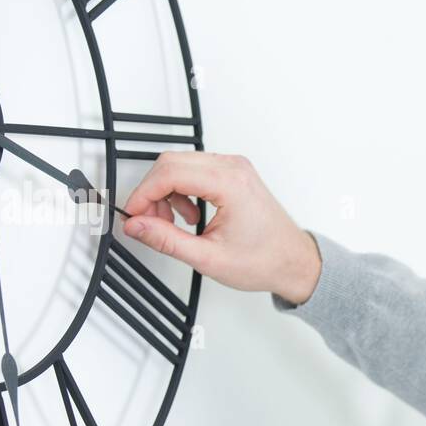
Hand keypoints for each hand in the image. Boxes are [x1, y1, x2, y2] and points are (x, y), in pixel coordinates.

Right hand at [121, 151, 321, 304]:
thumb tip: (136, 226)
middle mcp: (233, 168)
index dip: (143, 194)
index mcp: (230, 184)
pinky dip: (182, 191)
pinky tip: (189, 216)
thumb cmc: (265, 260)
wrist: (293, 262)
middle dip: (152, 193)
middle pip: (171, 163)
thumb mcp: (208, 258)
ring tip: (172, 224)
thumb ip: (166, 240)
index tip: (132, 216)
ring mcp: (235, 169)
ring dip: (167, 193)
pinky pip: (195, 171)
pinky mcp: (234, 175)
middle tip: (148, 223)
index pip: (169, 173)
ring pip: (181, 165)